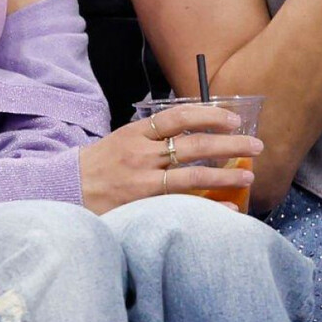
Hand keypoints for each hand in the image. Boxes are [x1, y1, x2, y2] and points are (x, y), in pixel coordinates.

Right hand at [78, 104, 261, 215]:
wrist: (64, 191)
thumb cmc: (98, 167)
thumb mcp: (121, 141)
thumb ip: (151, 137)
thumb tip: (193, 133)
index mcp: (136, 133)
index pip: (178, 116)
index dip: (209, 115)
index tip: (234, 119)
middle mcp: (141, 153)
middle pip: (193, 143)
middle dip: (230, 143)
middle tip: (257, 145)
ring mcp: (142, 180)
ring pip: (192, 174)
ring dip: (225, 174)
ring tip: (249, 175)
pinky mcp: (142, 204)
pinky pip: (183, 202)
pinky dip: (209, 204)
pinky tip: (229, 207)